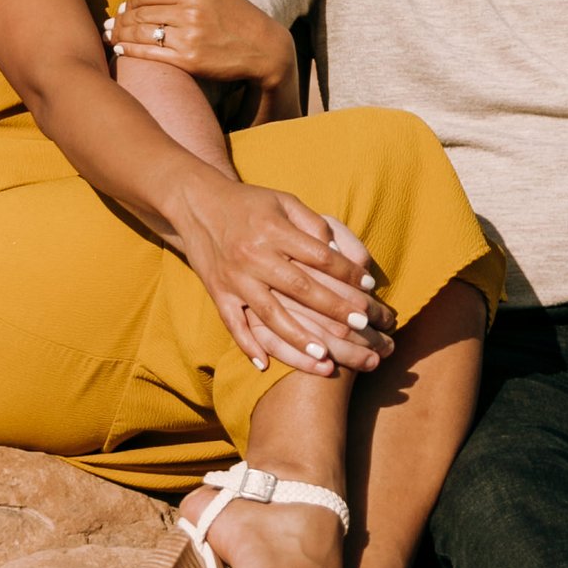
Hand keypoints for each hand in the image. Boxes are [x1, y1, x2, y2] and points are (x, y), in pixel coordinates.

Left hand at [109, 0, 291, 93]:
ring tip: (111, 35)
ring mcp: (190, 37)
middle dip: (121, 18)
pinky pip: (150, 54)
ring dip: (120, 34)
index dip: (132, 0)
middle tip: (111, 22)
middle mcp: (191, 12)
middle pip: (141, 12)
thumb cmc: (238, 15)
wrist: (264, 48)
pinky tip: (120, 49)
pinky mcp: (190, 61)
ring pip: (142, 33)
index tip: (125, 6)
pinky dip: (130, 51)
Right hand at [181, 174, 395, 379]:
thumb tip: (339, 253)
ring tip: (324, 357)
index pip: (319, 256)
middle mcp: (255, 256)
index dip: (347, 272)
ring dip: (298, 337)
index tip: (370, 286)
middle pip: (301, 287)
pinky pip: (233, 324)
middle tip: (362, 326)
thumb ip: (314, 224)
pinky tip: (265, 365)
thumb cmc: (251, 204)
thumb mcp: (284, 201)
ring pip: (270, 313)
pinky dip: (247, 345)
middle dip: (334, 308)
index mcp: (275, 231)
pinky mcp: (218, 292)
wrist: (197, 203)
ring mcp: (235, 278)